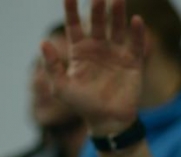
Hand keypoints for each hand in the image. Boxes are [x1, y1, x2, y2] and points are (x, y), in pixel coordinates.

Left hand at [43, 0, 144, 134]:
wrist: (108, 121)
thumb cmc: (82, 106)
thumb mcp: (61, 88)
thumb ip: (51, 66)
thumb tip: (43, 42)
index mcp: (79, 51)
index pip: (74, 25)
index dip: (71, 10)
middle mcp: (98, 48)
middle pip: (97, 22)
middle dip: (97, 8)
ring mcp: (116, 54)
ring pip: (117, 28)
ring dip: (117, 13)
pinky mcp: (133, 63)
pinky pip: (136, 44)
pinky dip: (137, 32)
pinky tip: (136, 20)